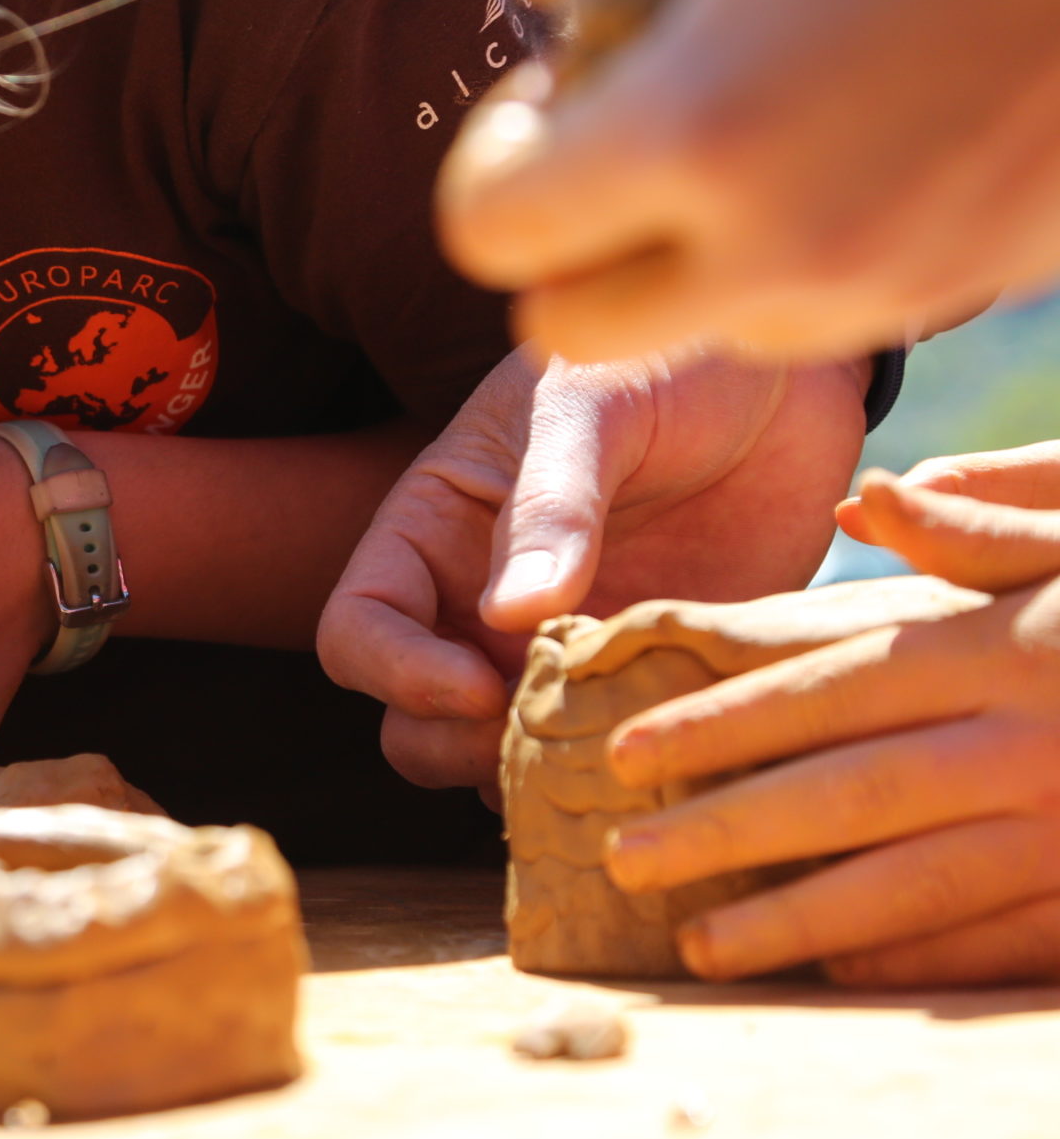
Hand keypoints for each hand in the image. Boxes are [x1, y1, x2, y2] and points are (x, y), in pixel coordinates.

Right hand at [318, 347, 867, 789]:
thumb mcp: (592, 404)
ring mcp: (562, 653)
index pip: (357, 632)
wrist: (783, 377)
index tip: (480, 683)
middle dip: (459, 747)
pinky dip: (626, 779)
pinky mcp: (644, 681)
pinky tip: (675, 745)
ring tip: (612, 744)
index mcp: (433, 535)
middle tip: (546, 732)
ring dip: (538, 774)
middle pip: (410, 724)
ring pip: (502, 760)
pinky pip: (608, 756)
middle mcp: (478, 609)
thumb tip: (509, 617)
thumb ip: (551, 503)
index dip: (397, 674)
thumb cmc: (661, 359)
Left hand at [435, 0, 1059, 362]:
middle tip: (619, 136)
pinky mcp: (976, 281)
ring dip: (689, 248)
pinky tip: (849, 117)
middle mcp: (785, 246)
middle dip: (568, 246)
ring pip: (707, 328)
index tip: (555, 93)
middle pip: (574, 332)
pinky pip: (834, 303)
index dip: (495, 164)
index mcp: (697, 131)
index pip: (491, 234)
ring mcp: (890, 281)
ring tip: (751, 104)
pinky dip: (803, 240)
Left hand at [604, 469, 1059, 983]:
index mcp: (1008, 646)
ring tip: (699, 948)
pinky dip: (916, 959)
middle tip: (621, 860)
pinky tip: (837, 972)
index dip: (718, 724)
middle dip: (725, 833)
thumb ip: (988, 520)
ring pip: (912, 885)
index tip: (622, 754)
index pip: (828, 690)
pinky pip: (1004, 939)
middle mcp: (1034, 742)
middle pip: (845, 796)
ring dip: (798, 921)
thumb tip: (873, 496)